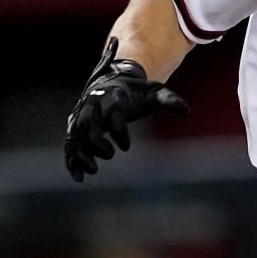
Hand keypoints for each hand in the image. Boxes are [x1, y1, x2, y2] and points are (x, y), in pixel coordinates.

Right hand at [64, 37, 187, 181]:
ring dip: (81, 153)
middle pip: (87, 123)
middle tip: (110, 155)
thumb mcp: (155, 92)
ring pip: (75, 134)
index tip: (126, 147)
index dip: (117, 130)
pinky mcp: (76, 125)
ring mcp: (82, 114)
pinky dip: (72, 159)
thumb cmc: (137, 90)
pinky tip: (79, 177)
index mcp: (113, 95)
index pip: (112, 113)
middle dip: (95, 142)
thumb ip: (169, 101)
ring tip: (92, 170)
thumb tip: (186, 110)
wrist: (115, 80)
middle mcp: (93, 104)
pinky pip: (70, 142)